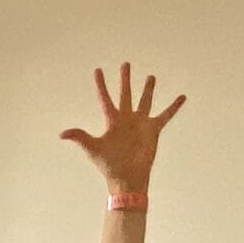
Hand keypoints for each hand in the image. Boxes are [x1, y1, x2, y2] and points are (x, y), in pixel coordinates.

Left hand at [60, 62, 184, 193]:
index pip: (105, 98)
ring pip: (144, 101)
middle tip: (125, 64)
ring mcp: (140, 124)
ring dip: (147, 89)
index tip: (97, 70)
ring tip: (150, 76)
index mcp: (112, 121)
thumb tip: (61, 133)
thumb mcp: (93, 148)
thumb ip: (80, 137)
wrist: (127, 178)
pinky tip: (182, 97)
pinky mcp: (153, 130)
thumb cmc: (109, 165)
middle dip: (125, 79)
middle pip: (125, 94)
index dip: (101, 85)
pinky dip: (174, 107)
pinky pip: (165, 115)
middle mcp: (126, 119)